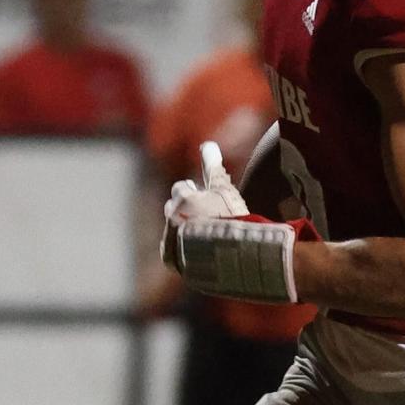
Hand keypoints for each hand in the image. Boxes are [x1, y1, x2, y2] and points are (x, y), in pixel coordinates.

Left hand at [161, 140, 248, 269]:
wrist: (234, 258)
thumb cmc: (232, 219)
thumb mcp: (225, 190)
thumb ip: (213, 167)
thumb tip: (207, 144)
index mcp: (184, 199)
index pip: (181, 187)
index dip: (194, 194)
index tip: (206, 201)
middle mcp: (173, 218)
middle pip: (173, 208)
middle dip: (185, 211)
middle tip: (206, 219)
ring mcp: (170, 239)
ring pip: (171, 229)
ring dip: (183, 230)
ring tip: (204, 238)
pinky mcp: (170, 260)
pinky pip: (170, 252)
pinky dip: (180, 250)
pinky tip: (198, 253)